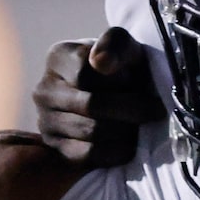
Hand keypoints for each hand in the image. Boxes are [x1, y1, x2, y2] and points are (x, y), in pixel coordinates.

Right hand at [31, 31, 165, 168]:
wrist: (114, 94)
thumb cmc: (121, 67)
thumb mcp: (123, 46)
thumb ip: (115, 44)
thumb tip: (101, 62)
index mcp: (57, 57)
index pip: (86, 73)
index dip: (118, 80)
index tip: (137, 81)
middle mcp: (43, 89)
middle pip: (91, 105)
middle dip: (131, 109)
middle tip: (155, 111)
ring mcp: (45, 120)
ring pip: (91, 132)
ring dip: (126, 131)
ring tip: (142, 125)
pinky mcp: (55, 147)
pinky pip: (87, 155)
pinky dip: (115, 152)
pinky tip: (130, 143)